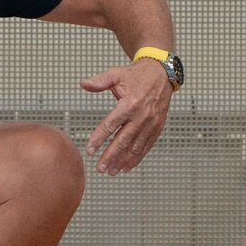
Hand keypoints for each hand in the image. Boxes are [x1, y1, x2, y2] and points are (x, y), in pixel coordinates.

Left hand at [81, 58, 171, 174]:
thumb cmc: (137, 75)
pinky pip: (146, 146)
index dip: (99, 138)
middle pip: (123, 140)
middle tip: (100, 168)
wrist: (162, 74)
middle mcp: (141, 116)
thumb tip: (83, 83)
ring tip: (111, 171)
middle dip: (111, 156)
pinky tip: (127, 167)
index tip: (90, 150)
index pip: (111, 125)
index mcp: (130, 103)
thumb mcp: (116, 74)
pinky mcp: (157, 127)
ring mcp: (151, 123)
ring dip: (123, 160)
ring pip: (135, 147)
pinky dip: (137, 158)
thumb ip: (99, 81)